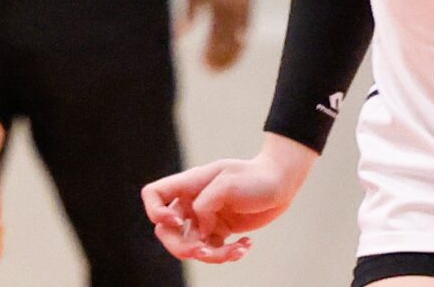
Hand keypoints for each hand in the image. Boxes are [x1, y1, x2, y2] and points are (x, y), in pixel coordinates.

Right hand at [142, 134, 313, 264]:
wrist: (279, 184)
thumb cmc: (253, 178)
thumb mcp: (227, 183)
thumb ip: (205, 204)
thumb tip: (200, 228)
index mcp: (187, 184)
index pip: (153, 195)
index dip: (156, 212)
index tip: (178, 221)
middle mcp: (191, 203)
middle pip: (166, 231)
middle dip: (181, 248)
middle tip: (204, 252)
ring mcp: (205, 219)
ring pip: (192, 247)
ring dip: (213, 256)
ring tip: (238, 250)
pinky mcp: (220, 231)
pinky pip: (213, 251)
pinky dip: (228, 254)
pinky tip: (246, 245)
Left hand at [184, 0, 250, 70]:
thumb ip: (187, 11)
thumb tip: (179, 34)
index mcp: (221, 3)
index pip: (217, 37)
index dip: (211, 54)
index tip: (201, 65)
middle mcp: (237, 8)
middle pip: (230, 43)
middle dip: (220, 59)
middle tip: (208, 71)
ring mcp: (247, 8)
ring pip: (242, 40)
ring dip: (232, 55)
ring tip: (219, 67)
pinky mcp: (250, 5)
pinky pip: (247, 31)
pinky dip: (240, 44)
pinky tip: (231, 51)